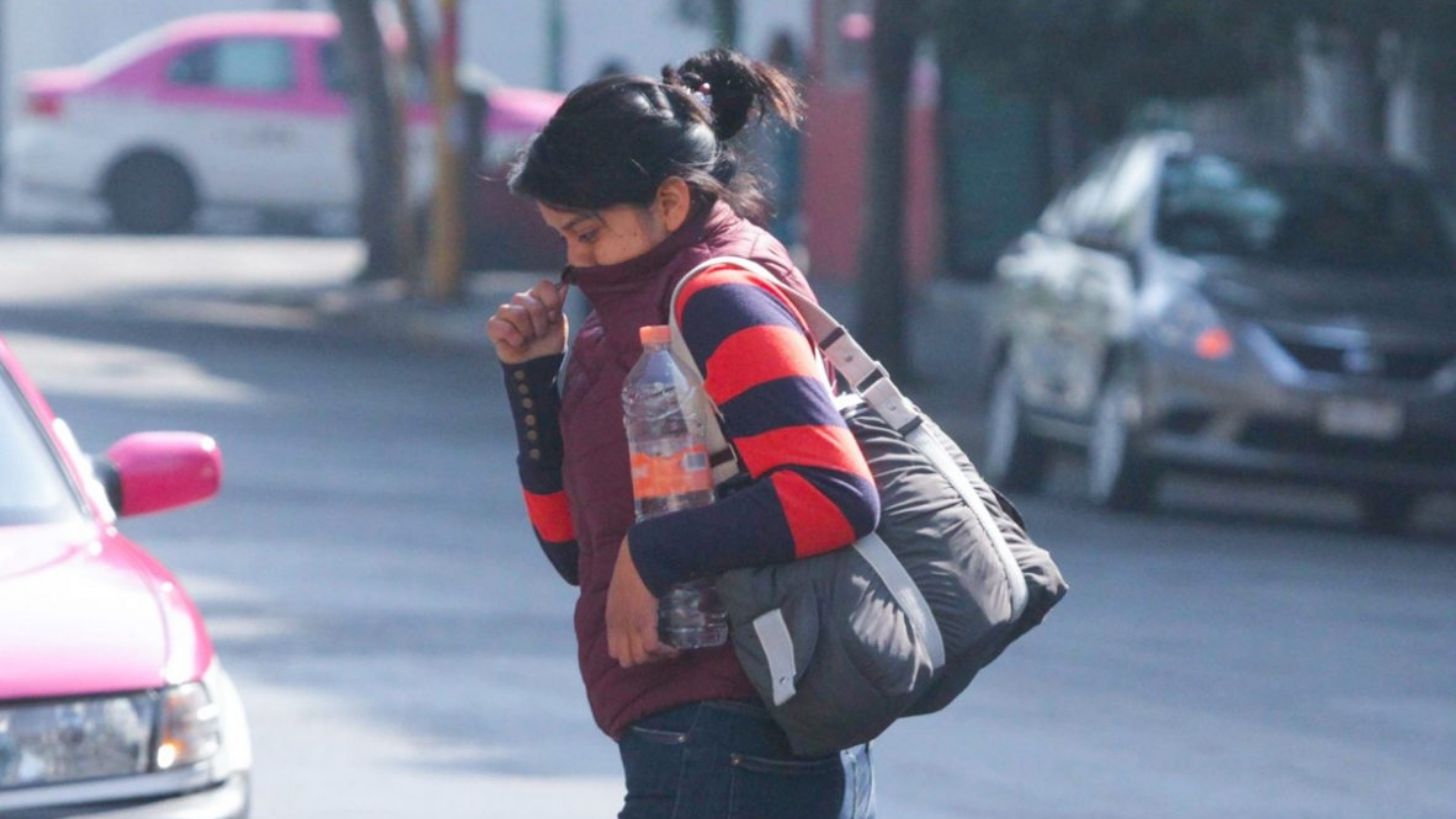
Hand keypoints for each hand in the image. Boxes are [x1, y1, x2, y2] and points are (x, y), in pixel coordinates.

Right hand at [486, 279, 569, 364]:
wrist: (539, 367)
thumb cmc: (549, 345)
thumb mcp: (559, 325)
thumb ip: (558, 305)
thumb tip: (563, 285)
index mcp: (537, 298)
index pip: (544, 285)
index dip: (551, 301)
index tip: (554, 317)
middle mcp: (521, 302)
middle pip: (532, 303)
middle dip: (541, 323)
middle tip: (540, 334)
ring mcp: (506, 313)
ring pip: (517, 313)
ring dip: (527, 332)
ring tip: (529, 339)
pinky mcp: (494, 326)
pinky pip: (501, 325)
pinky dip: (514, 338)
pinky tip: (518, 344)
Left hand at [606, 537, 678, 668]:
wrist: (639, 557)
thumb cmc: (633, 567)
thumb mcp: (622, 589)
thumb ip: (627, 602)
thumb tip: (642, 606)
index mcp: (612, 619)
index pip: (615, 652)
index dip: (631, 653)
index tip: (646, 646)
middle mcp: (619, 627)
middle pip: (628, 661)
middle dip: (644, 659)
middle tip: (661, 649)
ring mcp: (630, 626)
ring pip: (640, 659)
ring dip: (657, 656)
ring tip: (670, 649)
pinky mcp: (644, 622)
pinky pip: (652, 648)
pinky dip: (666, 651)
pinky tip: (676, 647)